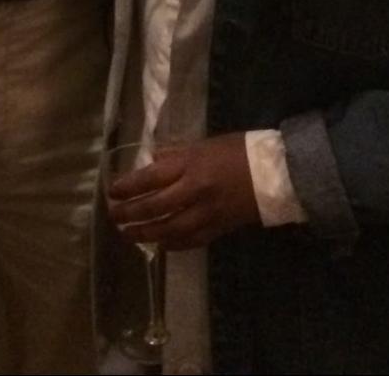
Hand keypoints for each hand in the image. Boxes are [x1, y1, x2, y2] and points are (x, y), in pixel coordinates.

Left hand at [105, 133, 261, 250]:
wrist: (276, 174)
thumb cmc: (239, 152)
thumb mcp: (205, 144)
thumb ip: (177, 153)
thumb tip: (152, 159)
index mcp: (191, 164)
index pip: (150, 178)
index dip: (128, 186)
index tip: (112, 191)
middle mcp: (195, 190)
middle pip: (154, 206)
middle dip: (130, 213)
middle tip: (113, 216)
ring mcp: (207, 213)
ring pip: (169, 229)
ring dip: (145, 233)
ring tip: (128, 234)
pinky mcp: (218, 229)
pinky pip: (190, 241)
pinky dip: (173, 244)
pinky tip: (161, 245)